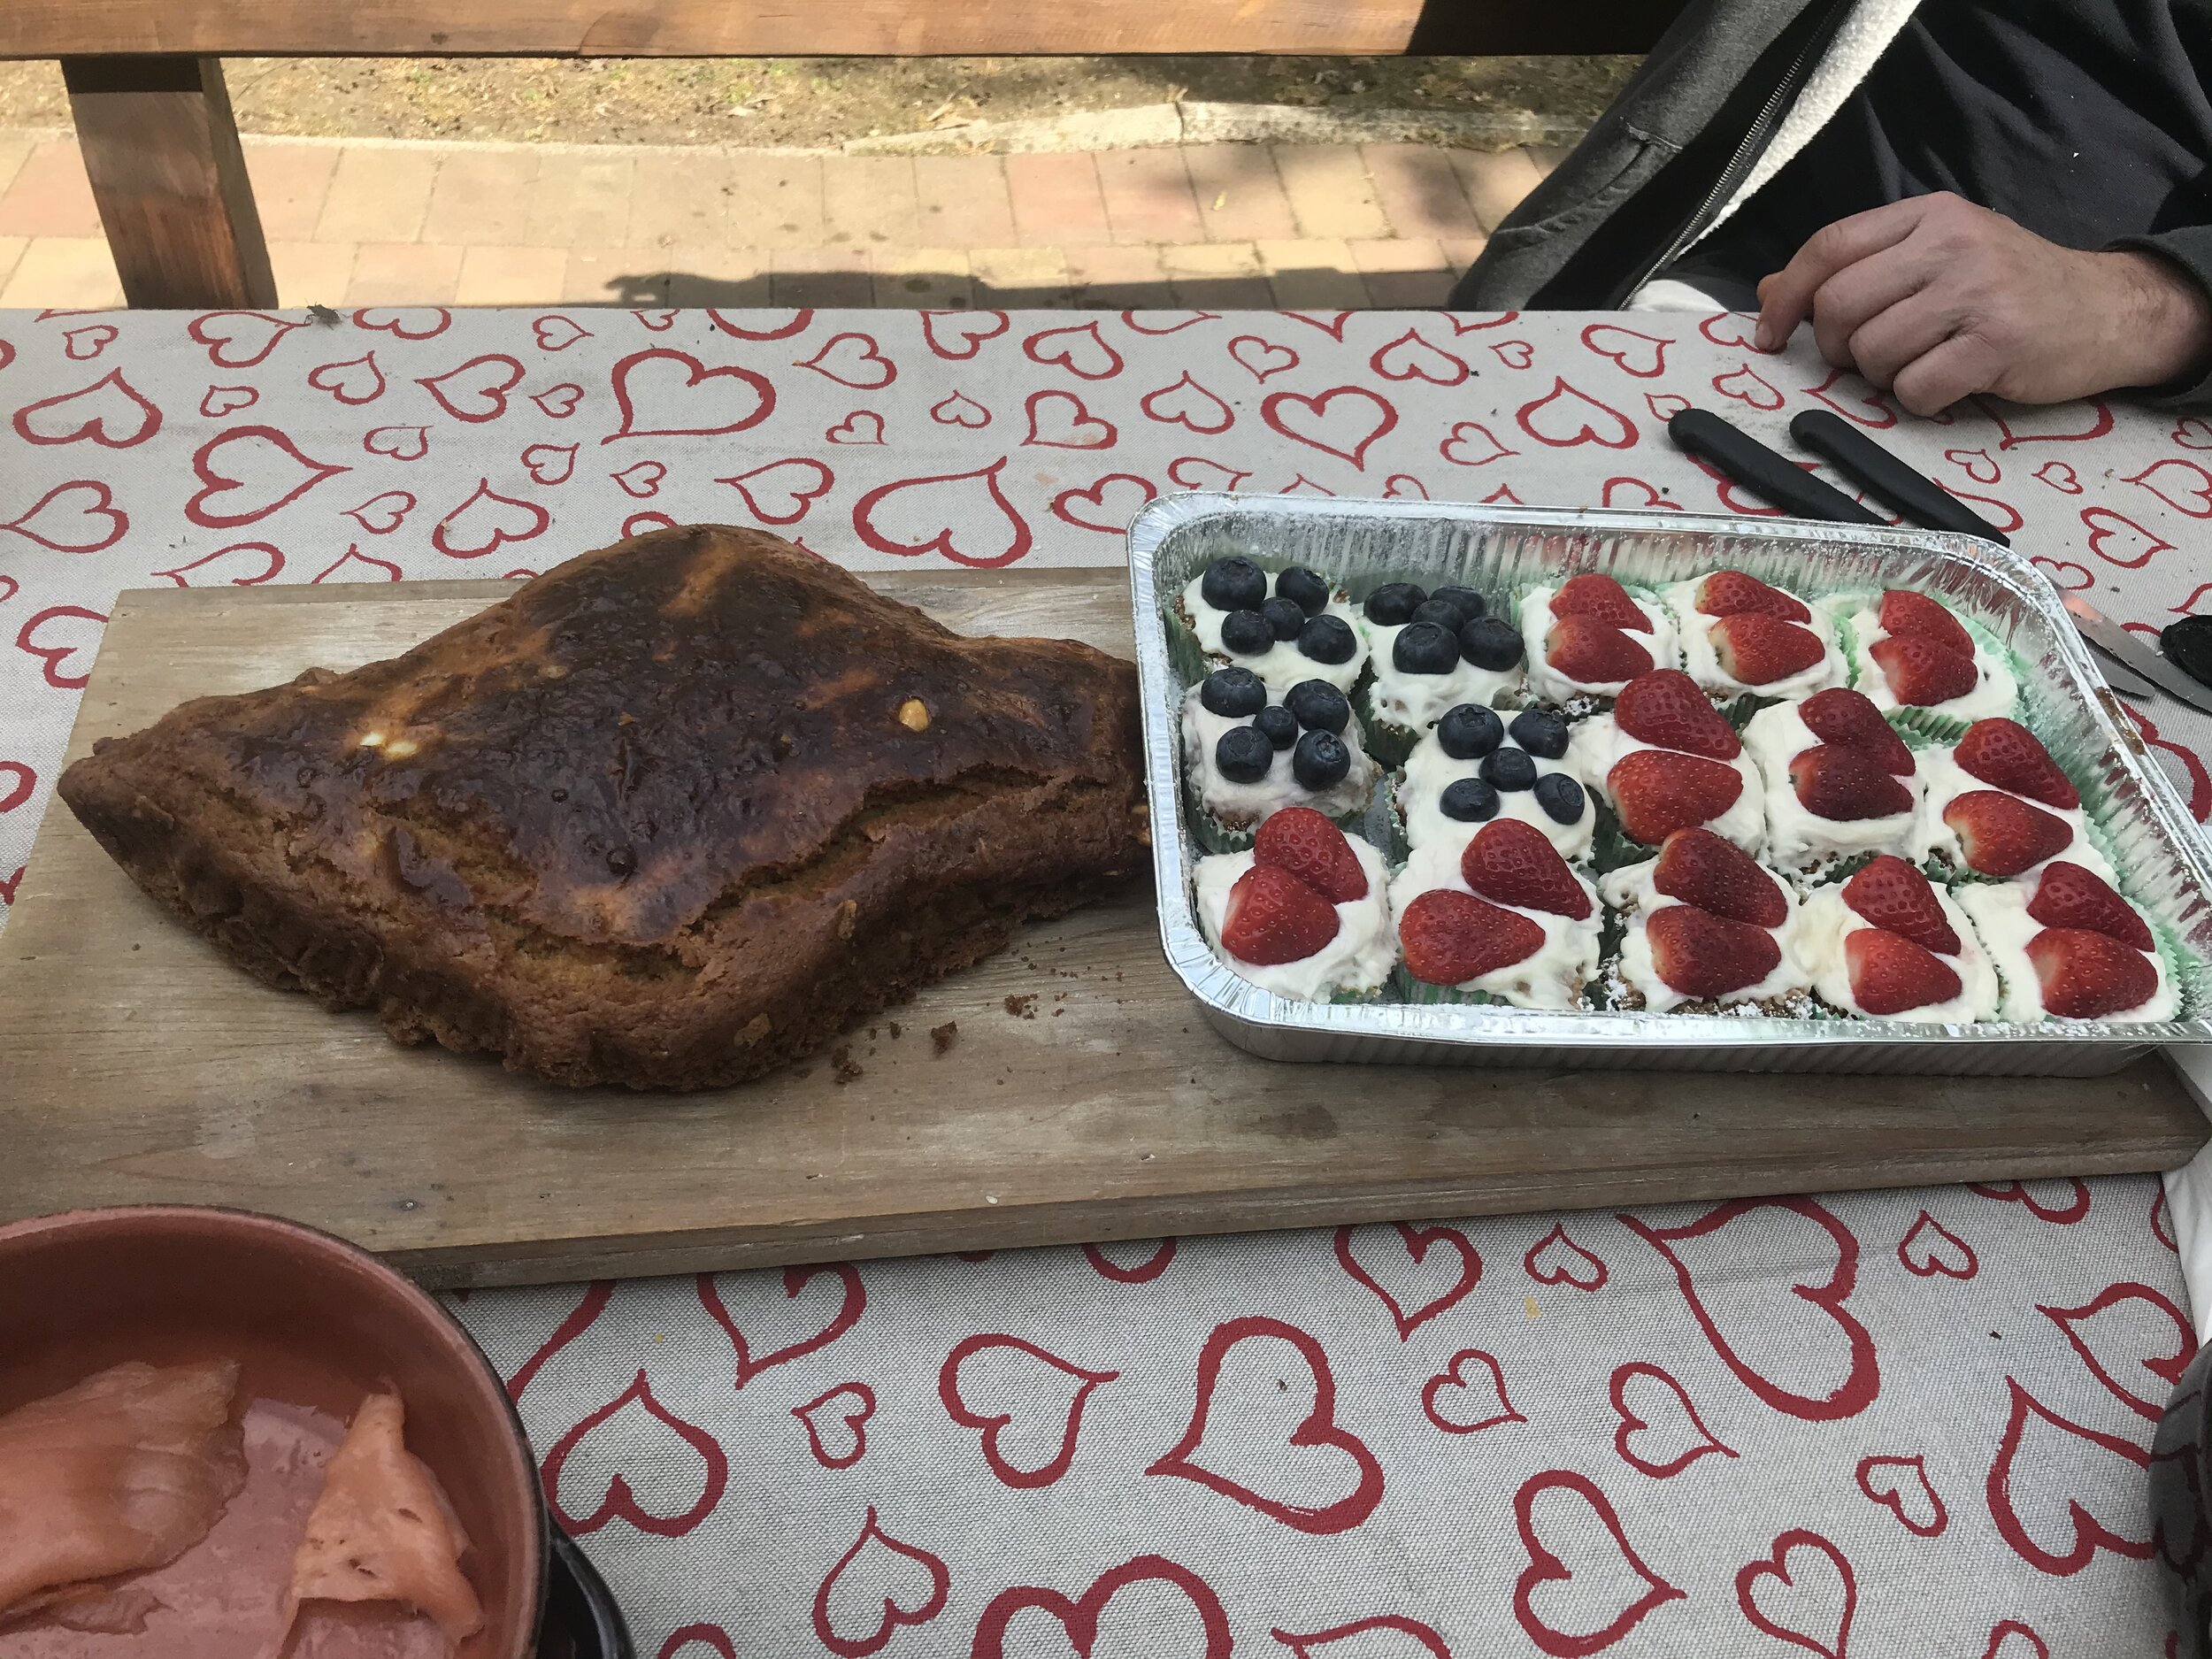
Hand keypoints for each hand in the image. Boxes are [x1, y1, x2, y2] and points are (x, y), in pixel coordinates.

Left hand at [1752, 192, 2211, 413]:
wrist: (2108, 309)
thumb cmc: (2009, 289)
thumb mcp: (1936, 259)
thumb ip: (1858, 268)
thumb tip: (1768, 290)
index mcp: (1929, 215)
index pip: (1828, 247)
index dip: (1786, 296)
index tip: (1769, 335)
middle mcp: (1951, 243)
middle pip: (1839, 305)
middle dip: (1835, 347)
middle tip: (1866, 359)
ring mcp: (1977, 291)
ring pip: (1871, 351)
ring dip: (1881, 377)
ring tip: (1918, 366)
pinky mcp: (1997, 343)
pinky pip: (1915, 389)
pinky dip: (1918, 401)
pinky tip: (1948, 384)